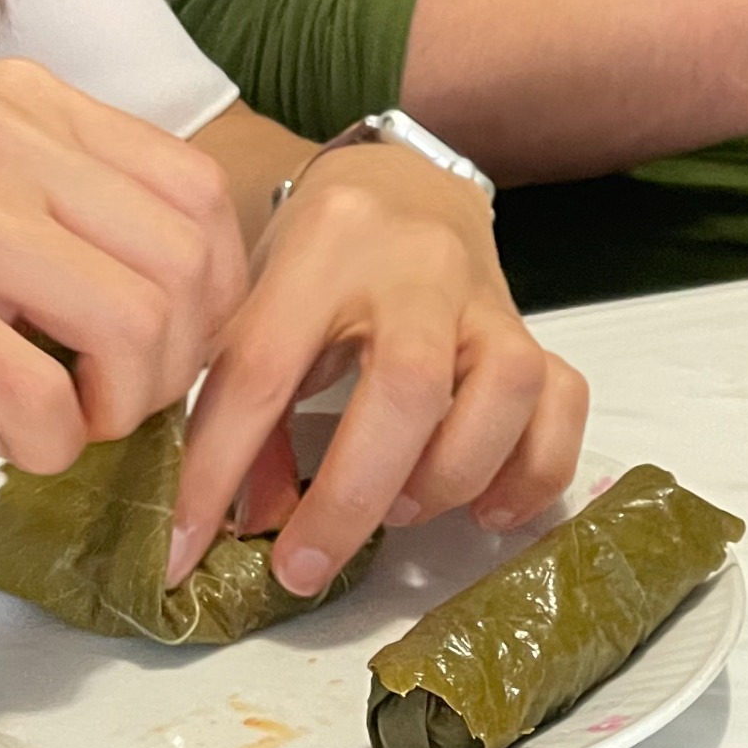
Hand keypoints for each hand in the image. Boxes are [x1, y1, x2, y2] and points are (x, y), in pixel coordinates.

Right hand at [0, 59, 247, 474]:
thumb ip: (30, 189)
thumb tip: (122, 293)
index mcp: (20, 101)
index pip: (196, 192)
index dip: (212, 292)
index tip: (169, 347)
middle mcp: (3, 142)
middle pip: (189, 264)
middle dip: (183, 361)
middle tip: (119, 403)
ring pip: (140, 326)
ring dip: (126, 405)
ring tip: (69, 423)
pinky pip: (43, 396)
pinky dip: (54, 444)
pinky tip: (12, 444)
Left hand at [166, 144, 588, 598]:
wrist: (405, 181)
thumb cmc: (319, 253)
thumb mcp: (257, 299)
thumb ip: (244, 404)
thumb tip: (246, 522)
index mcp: (323, 246)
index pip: (263, 367)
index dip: (217, 469)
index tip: (184, 550)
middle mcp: (417, 265)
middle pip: (408, 385)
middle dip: (351, 497)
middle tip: (305, 565)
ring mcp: (486, 297)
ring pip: (506, 388)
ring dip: (450, 475)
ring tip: (401, 511)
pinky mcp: (530, 329)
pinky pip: (563, 402)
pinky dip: (533, 470)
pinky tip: (487, 507)